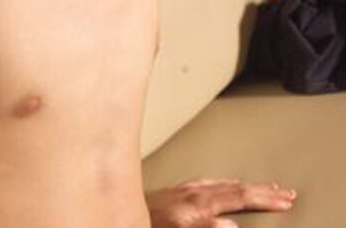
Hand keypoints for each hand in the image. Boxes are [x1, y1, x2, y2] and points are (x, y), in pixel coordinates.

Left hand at [145, 178, 296, 226]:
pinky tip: (228, 183)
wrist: (120, 209)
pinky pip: (208, 182)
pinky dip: (225, 183)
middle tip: (286, 193)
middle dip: (263, 191)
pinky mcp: (177, 190)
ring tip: (266, 187)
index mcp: (199, 204)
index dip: (264, 199)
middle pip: (236, 188)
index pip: (240, 199)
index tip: (285, 200)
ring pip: (224, 183)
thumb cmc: (149, 224)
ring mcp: (185, 188)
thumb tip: (233, 226)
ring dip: (247, 186)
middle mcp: (194, 192)